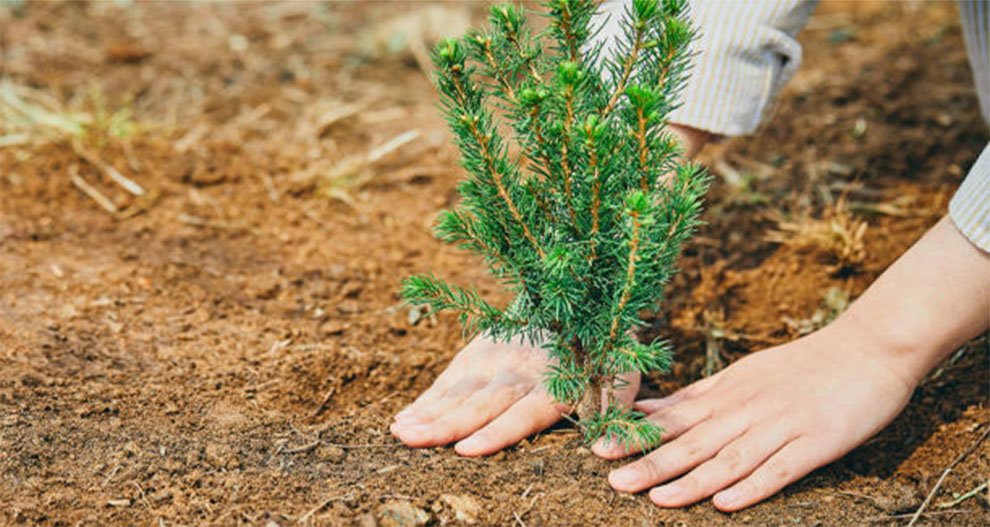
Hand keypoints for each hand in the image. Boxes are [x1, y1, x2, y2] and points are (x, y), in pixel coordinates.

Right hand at [390, 334, 639, 455]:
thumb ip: (614, 417)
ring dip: (428, 412)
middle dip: (444, 424)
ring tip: (399, 432)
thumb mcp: (621, 380)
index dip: (496, 433)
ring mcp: (496, 358)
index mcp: (556, 384)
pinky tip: (404, 418)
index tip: (467, 450)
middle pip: (480, 403)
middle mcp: (521, 371)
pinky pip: (450, 378)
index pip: (523, 413)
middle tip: (411, 441)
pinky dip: (427, 399)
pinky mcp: (480, 351)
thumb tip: (603, 453)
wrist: (579, 293)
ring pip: (459, 390)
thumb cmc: (605, 353)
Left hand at [592, 323, 914, 510]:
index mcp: (727, 395)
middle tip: (615, 481)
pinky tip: (727, 503)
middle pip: (694, 441)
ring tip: (658, 499)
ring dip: (693, 480)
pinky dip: (754, 485)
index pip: (674, 419)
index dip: (637, 436)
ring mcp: (782, 426)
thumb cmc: (801, 366)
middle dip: (652, 462)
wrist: (870, 348)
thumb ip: (694, 397)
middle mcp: (748, 410)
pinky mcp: (817, 442)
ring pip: (730, 458)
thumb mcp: (741, 375)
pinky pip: (782, 468)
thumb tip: (643, 409)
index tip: (599, 449)